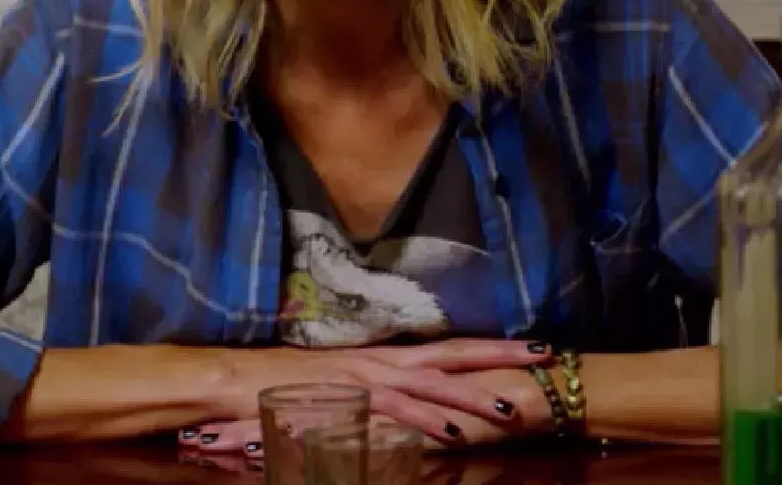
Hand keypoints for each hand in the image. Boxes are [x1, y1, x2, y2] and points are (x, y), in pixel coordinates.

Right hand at [182, 339, 552, 457]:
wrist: (234, 378)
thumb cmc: (282, 384)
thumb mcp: (340, 385)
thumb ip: (375, 393)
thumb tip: (407, 402)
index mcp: (384, 357)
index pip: (448, 348)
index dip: (492, 346)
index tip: (533, 344)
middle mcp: (381, 361)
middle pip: (453, 355)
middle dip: (500, 355)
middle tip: (547, 354)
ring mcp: (365, 380)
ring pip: (432, 386)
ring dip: (472, 398)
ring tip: (511, 408)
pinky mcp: (347, 401)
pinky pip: (395, 413)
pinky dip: (426, 424)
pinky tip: (453, 437)